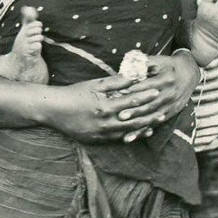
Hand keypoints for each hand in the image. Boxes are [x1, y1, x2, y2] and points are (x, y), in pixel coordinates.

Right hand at [39, 74, 167, 142]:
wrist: (54, 110)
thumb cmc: (75, 93)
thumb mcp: (95, 84)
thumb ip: (115, 82)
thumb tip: (133, 76)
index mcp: (105, 106)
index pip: (131, 101)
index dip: (146, 96)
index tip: (157, 91)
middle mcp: (104, 122)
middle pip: (133, 120)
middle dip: (149, 116)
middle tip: (163, 111)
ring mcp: (101, 134)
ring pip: (127, 132)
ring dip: (142, 128)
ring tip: (155, 124)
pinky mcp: (97, 141)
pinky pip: (117, 140)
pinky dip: (129, 136)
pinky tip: (137, 133)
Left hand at [119, 51, 200, 140]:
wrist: (189, 74)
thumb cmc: (168, 65)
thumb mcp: (158, 60)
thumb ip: (142, 63)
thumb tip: (127, 67)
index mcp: (166, 79)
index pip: (148, 86)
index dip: (134, 91)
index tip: (120, 95)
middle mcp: (169, 94)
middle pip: (150, 104)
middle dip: (135, 111)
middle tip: (121, 116)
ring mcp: (170, 106)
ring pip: (152, 117)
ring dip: (138, 125)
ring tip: (125, 132)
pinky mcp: (170, 113)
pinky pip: (155, 124)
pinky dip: (143, 131)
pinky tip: (131, 138)